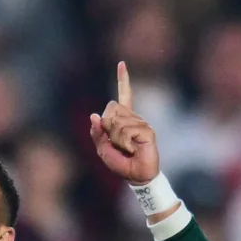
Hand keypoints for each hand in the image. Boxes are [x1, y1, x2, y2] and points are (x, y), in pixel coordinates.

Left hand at [90, 62, 159, 184]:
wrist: (137, 176)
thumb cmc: (121, 163)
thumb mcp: (102, 149)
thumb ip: (97, 133)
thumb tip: (94, 115)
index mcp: (123, 119)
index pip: (124, 95)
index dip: (123, 80)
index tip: (122, 64)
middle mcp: (134, 117)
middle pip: (111, 109)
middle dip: (107, 127)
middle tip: (116, 143)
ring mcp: (141, 123)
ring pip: (116, 122)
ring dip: (115, 139)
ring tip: (126, 148)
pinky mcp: (147, 131)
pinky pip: (126, 132)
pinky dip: (124, 143)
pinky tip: (132, 149)